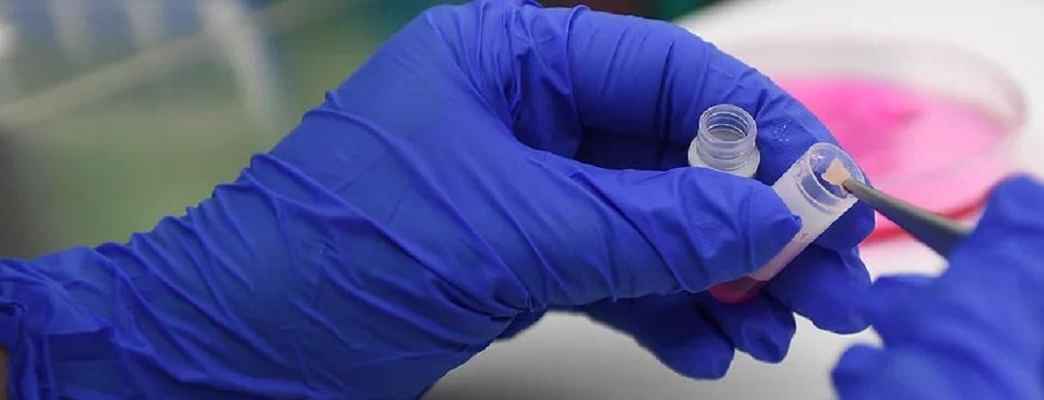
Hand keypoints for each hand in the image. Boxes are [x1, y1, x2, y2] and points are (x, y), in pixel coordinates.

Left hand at [0, 1, 870, 396]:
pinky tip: (716, 346)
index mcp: (511, 56)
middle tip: (832, 282)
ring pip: (660, 225)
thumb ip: (652, 226)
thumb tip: (773, 220)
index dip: (766, 135)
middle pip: (681, 156)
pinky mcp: (511, 264)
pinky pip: (621, 277)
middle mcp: (522, 113)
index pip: (674, 77)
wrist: (210, 365)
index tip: (832, 195)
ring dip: (728, 279)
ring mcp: (520, 192)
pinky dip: (673, 314)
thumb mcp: (509, 235)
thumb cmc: (320, 265)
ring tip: (781, 329)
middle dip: (759, 225)